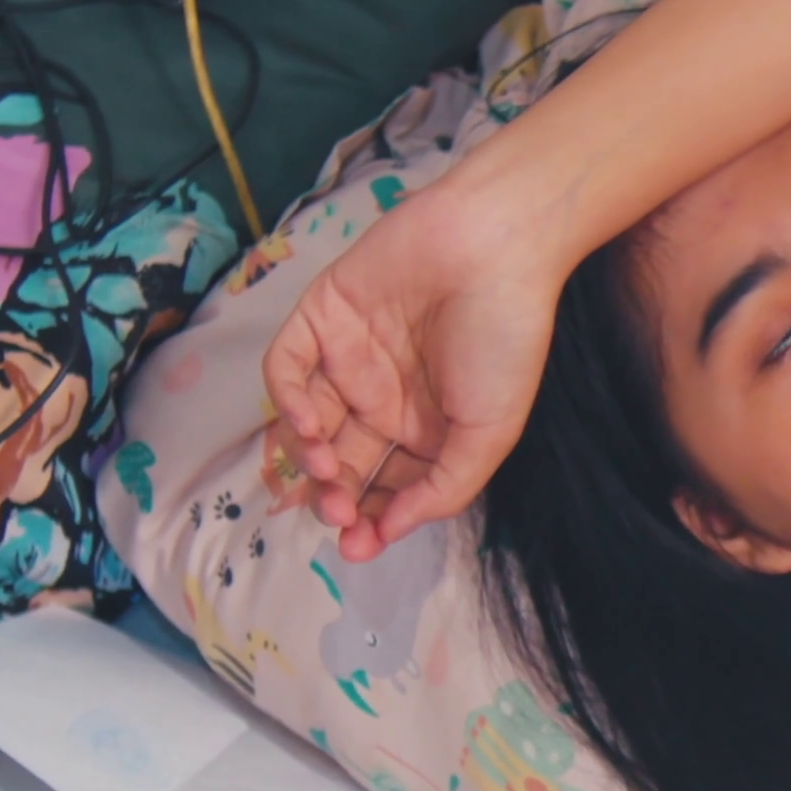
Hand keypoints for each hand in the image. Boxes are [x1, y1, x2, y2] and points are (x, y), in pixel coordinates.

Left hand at [262, 176, 567, 562]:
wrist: (495, 245)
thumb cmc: (504, 339)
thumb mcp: (490, 432)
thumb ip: (443, 489)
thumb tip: (390, 533)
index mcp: (424, 428)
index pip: (381, 487)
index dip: (367, 520)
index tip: (359, 545)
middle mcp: (381, 397)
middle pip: (339, 462)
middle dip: (333, 496)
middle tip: (337, 513)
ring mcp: (348, 357)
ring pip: (306, 422)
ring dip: (307, 455)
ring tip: (326, 468)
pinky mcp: (322, 316)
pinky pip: (287, 367)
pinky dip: (286, 399)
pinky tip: (306, 421)